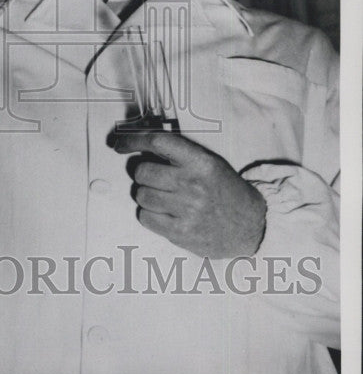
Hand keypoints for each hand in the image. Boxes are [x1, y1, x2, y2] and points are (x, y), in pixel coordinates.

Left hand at [112, 130, 265, 258]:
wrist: (253, 225)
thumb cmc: (226, 191)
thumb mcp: (209, 163)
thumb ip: (179, 154)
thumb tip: (141, 146)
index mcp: (201, 162)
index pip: (158, 141)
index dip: (133, 140)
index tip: (120, 144)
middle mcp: (193, 184)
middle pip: (142, 171)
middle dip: (144, 174)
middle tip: (157, 180)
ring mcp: (187, 210)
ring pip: (141, 195)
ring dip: (147, 196)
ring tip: (167, 199)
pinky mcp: (182, 232)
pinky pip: (145, 217)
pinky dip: (150, 215)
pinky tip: (167, 214)